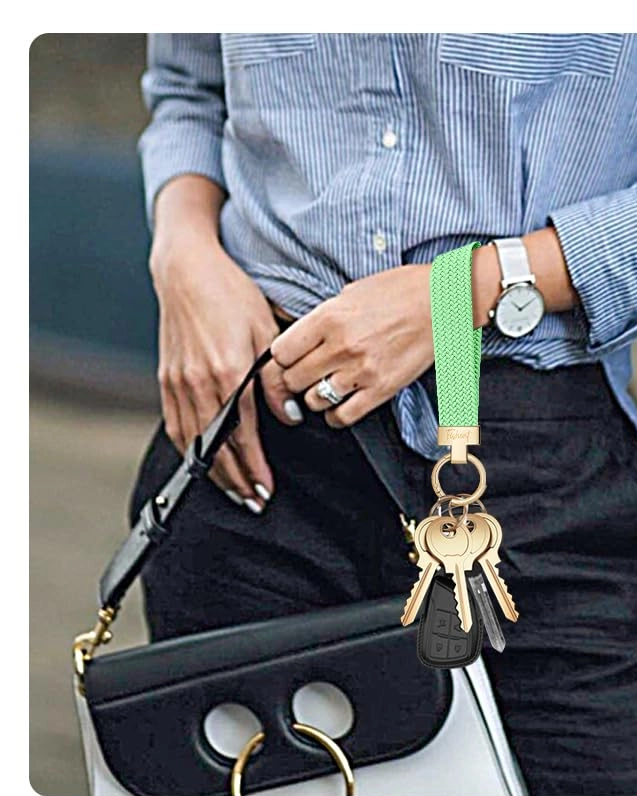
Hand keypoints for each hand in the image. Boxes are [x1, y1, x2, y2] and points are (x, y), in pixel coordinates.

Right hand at [150, 235, 299, 508]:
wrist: (186, 271)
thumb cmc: (231, 296)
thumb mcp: (267, 333)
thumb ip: (276, 381)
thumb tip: (290, 418)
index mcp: (227, 373)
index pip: (242, 437)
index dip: (255, 469)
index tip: (267, 491)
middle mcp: (197, 383)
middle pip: (215, 449)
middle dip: (235, 481)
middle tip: (254, 503)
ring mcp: (177, 382)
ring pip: (193, 443)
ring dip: (213, 473)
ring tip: (233, 493)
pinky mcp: (166, 379)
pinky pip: (176, 426)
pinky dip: (190, 451)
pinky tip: (203, 464)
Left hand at [270, 262, 437, 430]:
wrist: (440, 303)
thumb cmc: (399, 292)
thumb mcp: (350, 293)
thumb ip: (324, 317)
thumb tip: (305, 336)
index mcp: (328, 317)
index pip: (281, 352)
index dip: (282, 358)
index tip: (290, 358)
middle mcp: (340, 346)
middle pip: (293, 379)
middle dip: (295, 379)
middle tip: (306, 376)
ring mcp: (361, 371)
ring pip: (314, 400)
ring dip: (315, 398)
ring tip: (323, 390)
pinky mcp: (382, 389)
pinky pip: (344, 416)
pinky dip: (335, 416)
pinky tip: (338, 407)